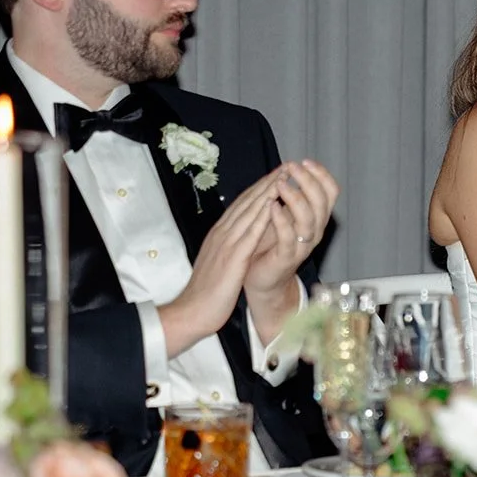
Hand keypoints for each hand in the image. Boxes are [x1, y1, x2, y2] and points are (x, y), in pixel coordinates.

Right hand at [158, 174, 278, 356]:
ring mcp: (226, 243)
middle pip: (247, 202)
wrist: (192, 311)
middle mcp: (222, 233)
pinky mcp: (233, 257)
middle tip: (284, 166)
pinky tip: (274, 205)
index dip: (259, 188)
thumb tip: (237, 236)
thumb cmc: (206, 291)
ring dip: (267, 192)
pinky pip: (250, 233)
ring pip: (249, 211)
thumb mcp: (218, 261)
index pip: (241, 205)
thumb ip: (227, 246)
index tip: (275, 174)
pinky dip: (262, 216)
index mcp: (219, 234)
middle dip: (266, 182)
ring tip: (284, 176)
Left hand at [243, 159, 339, 302]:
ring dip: (295, 197)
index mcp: (316, 217)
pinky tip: (271, 206)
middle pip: (321, 201)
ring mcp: (302, 245)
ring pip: (308, 218)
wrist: (263, 279)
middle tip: (292, 168)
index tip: (304, 161)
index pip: (330, 191)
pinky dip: (280, 219)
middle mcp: (314, 230)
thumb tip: (286, 167)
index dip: (321, 174)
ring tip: (280, 184)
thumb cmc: (271, 244)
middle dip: (307, 180)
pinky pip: (288, 236)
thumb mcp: (284, 214)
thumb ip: (288, 195)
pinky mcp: (286, 257)